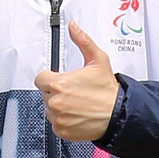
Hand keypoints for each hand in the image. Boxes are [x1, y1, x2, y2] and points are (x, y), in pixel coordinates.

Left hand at [35, 21, 119, 141]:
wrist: (118, 114)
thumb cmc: (107, 90)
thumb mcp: (98, 60)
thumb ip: (82, 41)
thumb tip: (73, 27)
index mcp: (59, 83)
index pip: (40, 79)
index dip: (51, 78)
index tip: (61, 80)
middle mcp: (55, 102)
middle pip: (45, 94)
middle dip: (56, 92)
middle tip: (74, 92)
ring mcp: (58, 118)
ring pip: (50, 109)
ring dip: (59, 106)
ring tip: (77, 104)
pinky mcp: (62, 130)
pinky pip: (55, 124)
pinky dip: (63, 120)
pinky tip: (77, 115)